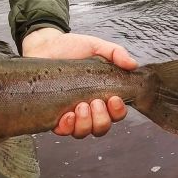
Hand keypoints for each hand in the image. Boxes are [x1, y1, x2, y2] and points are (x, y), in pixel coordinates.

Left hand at [22, 28, 137, 138]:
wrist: (45, 45)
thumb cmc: (71, 47)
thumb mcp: (96, 47)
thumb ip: (116, 53)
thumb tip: (133, 65)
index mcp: (101, 95)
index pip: (116, 114)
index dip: (118, 112)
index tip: (114, 98)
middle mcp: (88, 108)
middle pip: (101, 128)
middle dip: (101, 118)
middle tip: (95, 101)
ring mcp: (70, 113)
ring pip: (83, 132)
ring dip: (86, 123)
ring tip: (81, 105)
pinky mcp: (52, 114)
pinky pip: (63, 131)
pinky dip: (67, 126)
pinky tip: (67, 114)